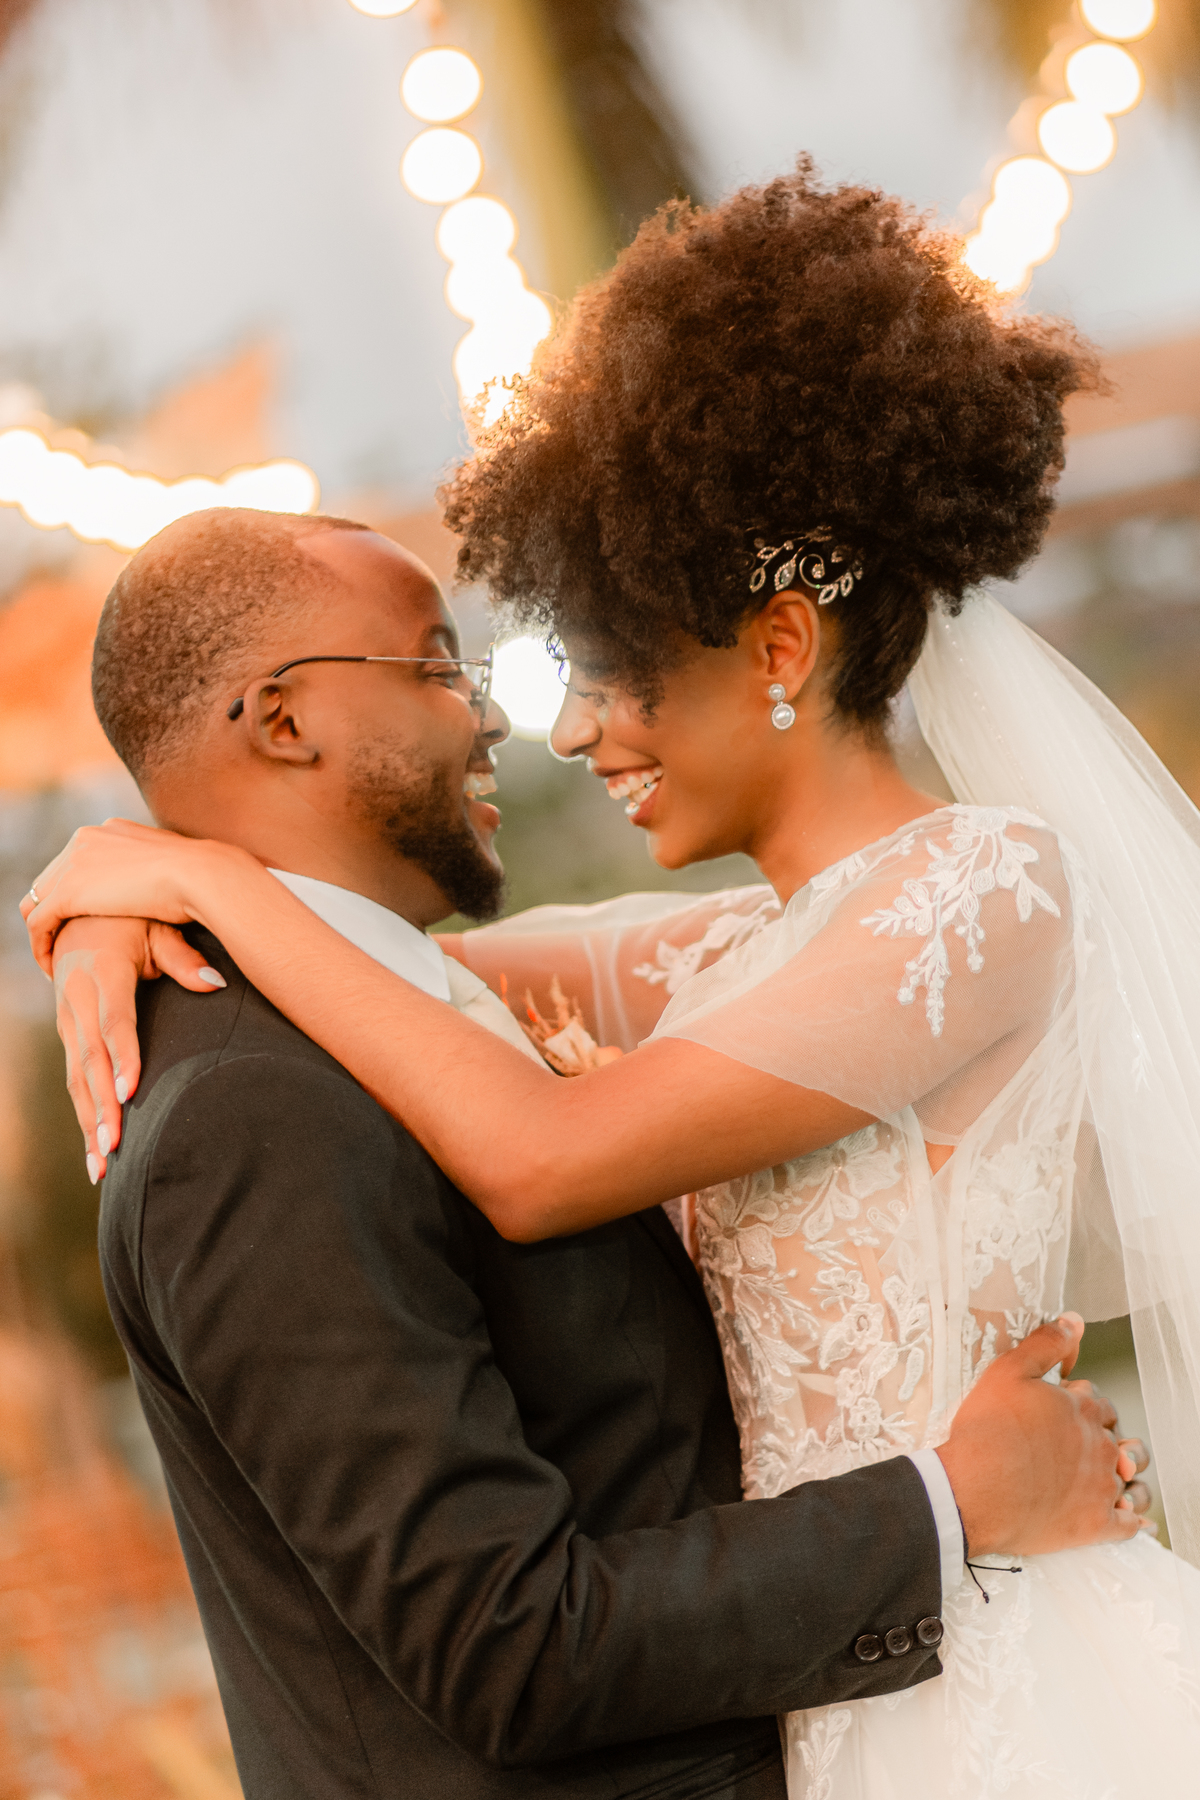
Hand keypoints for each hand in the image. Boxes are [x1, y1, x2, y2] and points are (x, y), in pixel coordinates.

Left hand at [21, 817, 252, 974]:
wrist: (201, 875)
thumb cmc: (202, 875)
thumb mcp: (175, 864)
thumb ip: (158, 868)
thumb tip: (169, 877)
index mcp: (110, 830)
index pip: (77, 861)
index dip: (76, 892)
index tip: (85, 920)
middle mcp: (86, 839)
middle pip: (52, 878)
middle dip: (54, 910)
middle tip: (63, 941)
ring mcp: (74, 863)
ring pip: (40, 899)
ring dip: (44, 930)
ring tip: (55, 958)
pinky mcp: (69, 891)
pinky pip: (39, 922)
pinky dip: (41, 946)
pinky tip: (52, 967)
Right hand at [53, 915, 226, 1180]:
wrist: (75, 911)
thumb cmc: (130, 919)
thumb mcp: (157, 927)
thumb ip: (183, 957)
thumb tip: (215, 983)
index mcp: (100, 972)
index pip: (113, 1023)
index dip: (122, 1057)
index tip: (131, 1092)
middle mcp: (76, 1000)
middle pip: (89, 1061)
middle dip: (101, 1108)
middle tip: (114, 1148)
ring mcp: (67, 1020)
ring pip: (76, 1079)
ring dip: (89, 1123)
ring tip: (102, 1167)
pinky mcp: (67, 1034)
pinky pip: (74, 1080)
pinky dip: (84, 1116)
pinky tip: (96, 1152)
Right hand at [937, 1313, 1147, 1557]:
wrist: (972, 1490)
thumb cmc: (986, 1431)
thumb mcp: (1008, 1372)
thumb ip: (1045, 1344)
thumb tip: (1074, 1322)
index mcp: (1081, 1409)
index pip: (1099, 1403)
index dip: (1082, 1405)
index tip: (1061, 1414)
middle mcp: (1099, 1445)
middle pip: (1116, 1438)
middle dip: (1103, 1438)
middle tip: (1079, 1445)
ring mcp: (1100, 1488)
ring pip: (1130, 1480)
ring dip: (1124, 1477)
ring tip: (1112, 1478)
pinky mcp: (1095, 1525)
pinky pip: (1129, 1526)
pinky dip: (1133, 1521)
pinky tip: (1131, 1520)